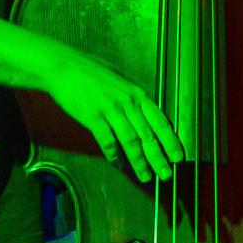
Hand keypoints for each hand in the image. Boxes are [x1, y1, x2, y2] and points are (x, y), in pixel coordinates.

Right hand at [41, 47, 184, 181]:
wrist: (64, 67)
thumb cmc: (92, 74)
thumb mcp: (121, 82)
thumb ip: (135, 100)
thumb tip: (149, 119)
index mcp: (137, 94)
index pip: (160, 121)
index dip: (171, 140)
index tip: (178, 156)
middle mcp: (127, 102)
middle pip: (148, 135)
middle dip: (159, 157)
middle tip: (166, 175)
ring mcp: (110, 109)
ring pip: (130, 141)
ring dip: (139, 162)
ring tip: (145, 176)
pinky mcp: (93, 117)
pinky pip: (107, 142)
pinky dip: (114, 156)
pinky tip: (119, 165)